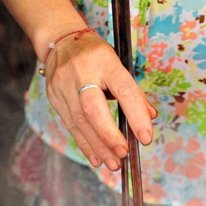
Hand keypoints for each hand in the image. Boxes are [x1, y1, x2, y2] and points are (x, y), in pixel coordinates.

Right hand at [42, 31, 157, 170]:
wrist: (60, 41)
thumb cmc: (96, 56)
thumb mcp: (118, 64)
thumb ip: (134, 92)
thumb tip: (150, 116)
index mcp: (104, 61)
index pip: (123, 90)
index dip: (136, 115)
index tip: (146, 137)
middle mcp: (81, 73)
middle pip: (93, 109)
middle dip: (109, 136)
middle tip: (124, 153)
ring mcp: (63, 86)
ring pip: (80, 122)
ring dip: (99, 147)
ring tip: (114, 164)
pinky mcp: (55, 98)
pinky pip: (70, 126)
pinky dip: (85, 145)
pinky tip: (97, 159)